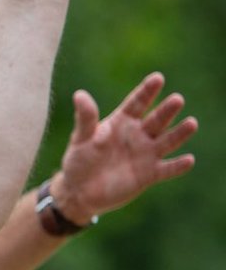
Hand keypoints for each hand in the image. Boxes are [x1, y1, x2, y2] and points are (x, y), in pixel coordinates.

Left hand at [51, 72, 196, 223]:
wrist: (80, 191)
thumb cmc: (79, 160)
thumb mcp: (81, 138)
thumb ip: (85, 118)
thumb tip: (80, 95)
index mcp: (122, 122)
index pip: (137, 103)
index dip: (147, 91)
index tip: (158, 78)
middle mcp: (138, 135)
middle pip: (156, 120)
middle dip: (166, 110)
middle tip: (177, 99)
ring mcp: (145, 154)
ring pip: (167, 141)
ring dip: (180, 133)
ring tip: (192, 123)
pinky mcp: (149, 174)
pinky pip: (167, 169)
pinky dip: (178, 166)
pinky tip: (189, 160)